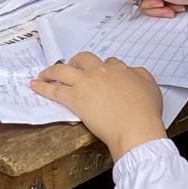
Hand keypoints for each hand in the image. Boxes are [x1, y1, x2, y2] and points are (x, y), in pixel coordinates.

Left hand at [32, 52, 165, 159]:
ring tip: (45, 73)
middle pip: (84, 59)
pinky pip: (55, 89)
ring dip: (53, 70)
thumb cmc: (145, 112)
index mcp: (120, 70)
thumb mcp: (152, 88)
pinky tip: (35, 85)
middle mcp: (101, 72)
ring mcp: (86, 83)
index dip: (102, 68)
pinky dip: (43, 86)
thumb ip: (142, 76)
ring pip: (64, 69)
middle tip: (72, 67)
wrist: (136, 128)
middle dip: (76, 61)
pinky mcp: (75, 98)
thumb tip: (133, 72)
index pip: (108, 63)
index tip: (100, 75)